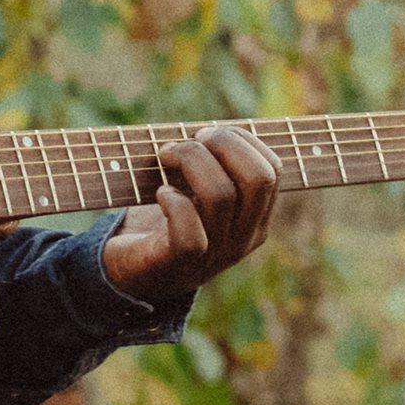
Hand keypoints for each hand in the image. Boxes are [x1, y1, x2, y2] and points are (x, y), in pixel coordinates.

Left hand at [99, 125, 280, 306]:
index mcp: (255, 221)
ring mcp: (214, 255)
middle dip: (224, 143)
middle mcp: (242, 240)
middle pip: (259, 179)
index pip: (273, 170)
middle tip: (190, 140)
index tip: (205, 135)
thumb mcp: (198, 194)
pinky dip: (173, 202)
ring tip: (165, 157)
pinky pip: (189, 233)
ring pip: (221, 196)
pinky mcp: (179, 265)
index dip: (242, 139)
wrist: (132, 272)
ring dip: (190, 160)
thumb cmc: (164, 220)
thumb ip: (215, 166)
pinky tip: (161, 194)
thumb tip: (211, 131)